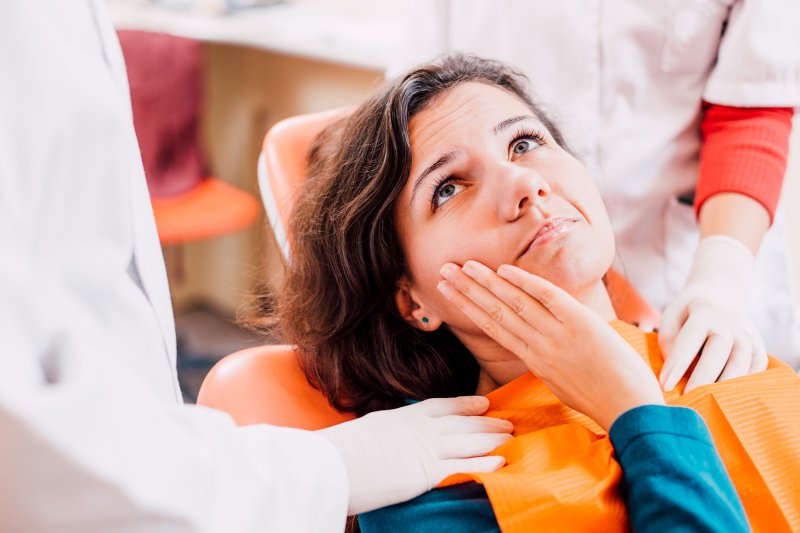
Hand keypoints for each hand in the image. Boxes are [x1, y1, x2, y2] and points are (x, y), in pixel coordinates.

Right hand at [318, 396, 511, 514]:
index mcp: (402, 417)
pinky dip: (485, 462)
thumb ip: (386, 432)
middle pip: (462, 422)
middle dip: (487, 422)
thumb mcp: (367, 431)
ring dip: (493, 439)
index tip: (483, 403)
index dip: (465, 404)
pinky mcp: (425, 473)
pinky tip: (502, 461)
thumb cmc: (339, 451)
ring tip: (513, 439)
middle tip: (509, 422)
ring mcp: (424, 449)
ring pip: (468, 441)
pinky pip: (463, 466)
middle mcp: (418, 429)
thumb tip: (390, 438)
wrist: (330, 464)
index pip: (441, 406)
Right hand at [438, 260, 663, 431]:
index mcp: (535, 361)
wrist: (632, 411)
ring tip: (464, 266)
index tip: (449, 292)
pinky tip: (504, 270)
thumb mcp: (563, 382)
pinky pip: (548, 298)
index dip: (468, 307)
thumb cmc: (603, 399)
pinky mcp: (582, 325)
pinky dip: (525, 283)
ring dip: (486, 282)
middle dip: (467, 290)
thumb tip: (535, 343)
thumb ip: (546, 359)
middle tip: (444, 271)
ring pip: (514, 304)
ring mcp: (559, 335)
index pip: (493, 327)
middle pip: (495, 312)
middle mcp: (540, 346)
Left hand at [659, 236, 767, 392]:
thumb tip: (675, 372)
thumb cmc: (688, 312)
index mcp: (704, 313)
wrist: (720, 294)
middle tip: (688, 398)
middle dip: (703, 377)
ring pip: (742, 362)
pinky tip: (730, 397)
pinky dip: (746, 384)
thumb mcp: (672, 316)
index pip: (690, 340)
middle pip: (719, 352)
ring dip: (726, 384)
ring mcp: (747, 334)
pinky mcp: (759, 346)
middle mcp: (729, 323)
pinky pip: (757, 368)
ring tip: (709, 402)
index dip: (677, 364)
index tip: (665, 385)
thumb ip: (669, 341)